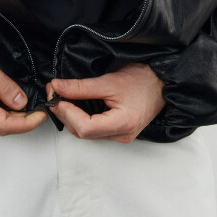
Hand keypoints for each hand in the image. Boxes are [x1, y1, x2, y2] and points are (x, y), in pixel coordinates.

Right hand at [0, 38, 46, 134]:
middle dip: (23, 122)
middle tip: (38, 109)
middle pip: (0, 128)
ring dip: (12, 119)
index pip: (5, 125)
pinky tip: (6, 102)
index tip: (41, 114)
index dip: (27, 124)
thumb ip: (2, 83)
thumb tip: (21, 101)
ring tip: (26, 105)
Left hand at [45, 62, 166, 142]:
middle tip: (54, 93)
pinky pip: (93, 130)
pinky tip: (75, 105)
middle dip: (65, 114)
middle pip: (83, 133)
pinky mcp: (118, 132)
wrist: (162, 83)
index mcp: (123, 125)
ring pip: (86, 133)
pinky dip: (80, 118)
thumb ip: (81, 87)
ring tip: (62, 97)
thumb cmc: (143, 80)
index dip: (67, 113)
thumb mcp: (110, 81)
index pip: (86, 128)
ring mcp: (120, 136)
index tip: (56, 96)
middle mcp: (121, 136)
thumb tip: (57, 87)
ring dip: (70, 116)